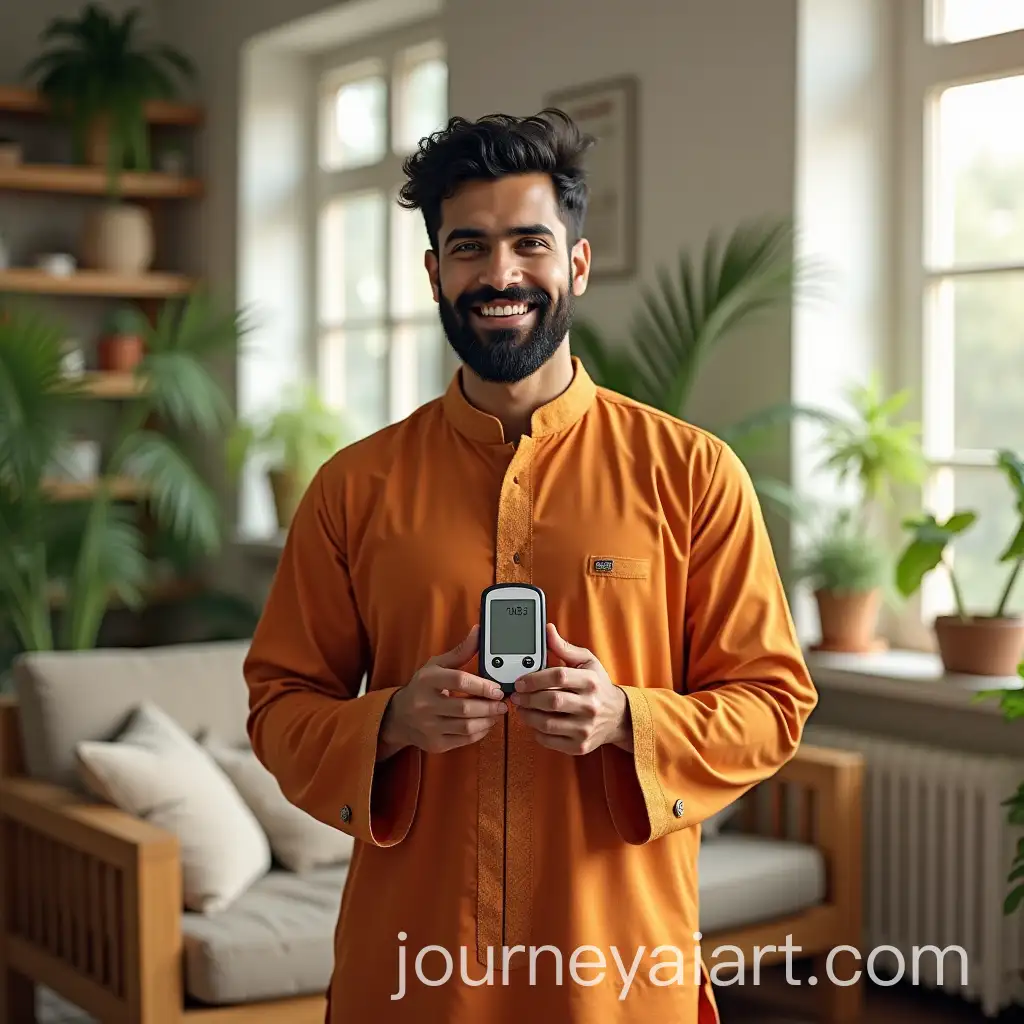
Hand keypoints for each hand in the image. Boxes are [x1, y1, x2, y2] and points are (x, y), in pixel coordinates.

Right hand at [378, 625, 506, 757]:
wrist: (398, 716)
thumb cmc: (422, 687)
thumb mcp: (436, 665)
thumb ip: (460, 651)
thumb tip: (478, 632)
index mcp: (427, 681)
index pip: (459, 681)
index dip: (482, 685)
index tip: (497, 688)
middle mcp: (425, 704)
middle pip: (465, 708)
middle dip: (490, 706)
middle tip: (503, 703)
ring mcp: (429, 727)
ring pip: (467, 727)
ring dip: (488, 720)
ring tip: (497, 712)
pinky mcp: (435, 744)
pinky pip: (464, 740)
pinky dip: (480, 733)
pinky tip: (485, 723)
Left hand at [511, 623, 631, 754]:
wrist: (618, 716)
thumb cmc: (598, 685)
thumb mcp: (586, 662)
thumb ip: (564, 648)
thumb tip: (547, 630)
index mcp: (591, 682)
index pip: (558, 677)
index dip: (534, 679)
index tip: (520, 681)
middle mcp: (590, 706)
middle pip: (551, 701)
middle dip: (527, 698)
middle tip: (516, 696)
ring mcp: (586, 728)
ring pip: (547, 723)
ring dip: (527, 716)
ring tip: (521, 708)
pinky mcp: (580, 745)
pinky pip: (550, 740)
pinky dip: (536, 732)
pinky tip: (534, 722)